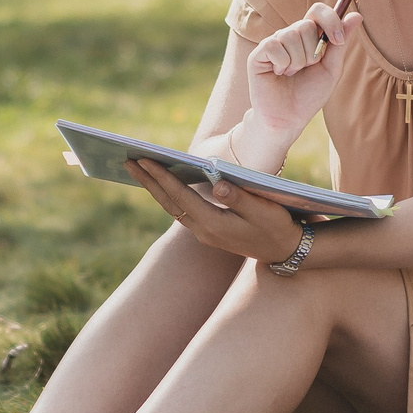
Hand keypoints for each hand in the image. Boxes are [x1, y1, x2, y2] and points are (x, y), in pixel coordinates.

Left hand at [127, 159, 306, 264]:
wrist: (284, 251)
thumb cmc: (277, 227)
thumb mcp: (264, 211)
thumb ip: (241, 198)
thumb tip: (218, 184)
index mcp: (214, 225)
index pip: (181, 197)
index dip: (161, 178)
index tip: (144, 160)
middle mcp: (204, 231)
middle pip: (168, 203)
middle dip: (148, 181)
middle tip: (128, 160)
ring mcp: (204, 233)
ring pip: (172, 207)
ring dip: (155, 188)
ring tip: (139, 169)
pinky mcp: (208, 230)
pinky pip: (181, 210)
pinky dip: (168, 195)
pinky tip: (162, 182)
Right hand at [243, 2, 361, 141]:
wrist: (288, 119)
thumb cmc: (309, 95)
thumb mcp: (331, 69)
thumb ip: (340, 43)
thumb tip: (356, 16)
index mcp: (308, 36)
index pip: (318, 11)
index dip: (330, 19)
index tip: (338, 39)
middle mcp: (289, 36)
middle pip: (306, 25)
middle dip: (313, 52)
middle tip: (306, 69)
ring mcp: (272, 43)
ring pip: (291, 35)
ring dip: (298, 61)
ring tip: (291, 74)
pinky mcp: (258, 54)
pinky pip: (274, 46)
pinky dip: (282, 64)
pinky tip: (278, 74)